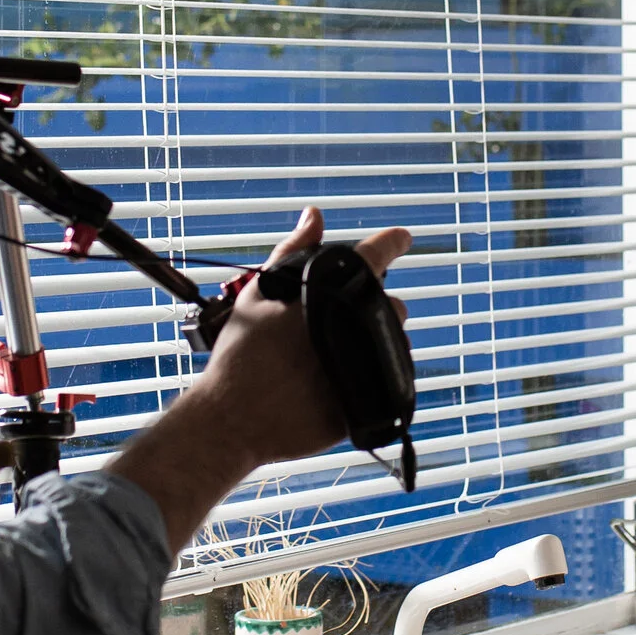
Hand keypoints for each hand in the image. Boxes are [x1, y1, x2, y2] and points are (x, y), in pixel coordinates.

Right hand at [107, 208, 410, 548]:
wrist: (232, 418)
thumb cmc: (241, 354)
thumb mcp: (261, 292)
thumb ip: (292, 250)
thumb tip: (313, 215)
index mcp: (330, 294)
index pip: (375, 256)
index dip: (392, 242)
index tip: (403, 237)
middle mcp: (356, 328)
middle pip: (392, 306)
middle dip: (375, 306)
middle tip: (340, 320)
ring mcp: (365, 368)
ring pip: (392, 345)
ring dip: (375, 342)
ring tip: (336, 354)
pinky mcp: (367, 404)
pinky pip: (385, 382)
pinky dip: (371, 375)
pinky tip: (340, 379)